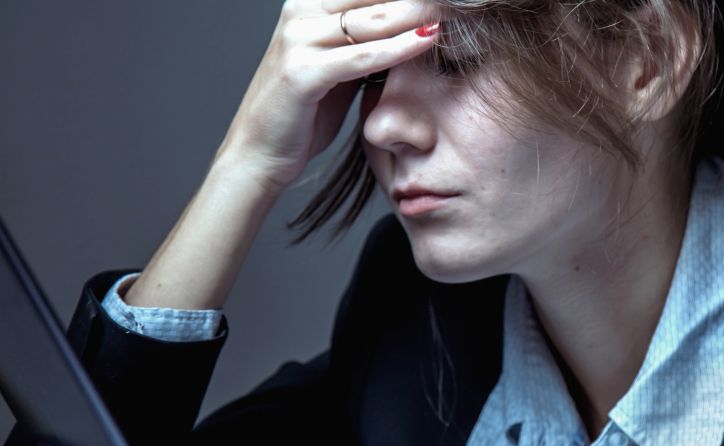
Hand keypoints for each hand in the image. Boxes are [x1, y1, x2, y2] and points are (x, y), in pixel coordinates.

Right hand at [216, 0, 438, 190]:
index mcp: (309, 2)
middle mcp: (300, 11)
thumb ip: (369, 40)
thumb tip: (415, 22)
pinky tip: (429, 39)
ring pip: (373, 18)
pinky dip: (399, 48)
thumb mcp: (341, 65)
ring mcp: (298, 39)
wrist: (258, 152)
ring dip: (419, 13)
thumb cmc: (304, 110)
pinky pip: (361, 56)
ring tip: (457, 11)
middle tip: (464, 0)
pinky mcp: (302, 72)